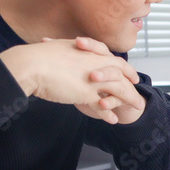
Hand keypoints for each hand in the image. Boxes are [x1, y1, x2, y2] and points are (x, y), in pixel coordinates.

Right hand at [0, 38, 144, 123]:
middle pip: (121, 74)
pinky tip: (113, 120)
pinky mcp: (86, 93)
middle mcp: (95, 63)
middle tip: (138, 92)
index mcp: (89, 52)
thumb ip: (67, 54)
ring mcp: (93, 78)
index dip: (124, 68)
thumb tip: (64, 54)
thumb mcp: (58, 49)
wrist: (30, 65)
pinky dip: (109, 113)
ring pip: (118, 89)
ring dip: (129, 99)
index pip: (113, 60)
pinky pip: (103, 105)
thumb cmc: (37, 57)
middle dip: (132, 84)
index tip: (130, 74)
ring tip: (136, 107)